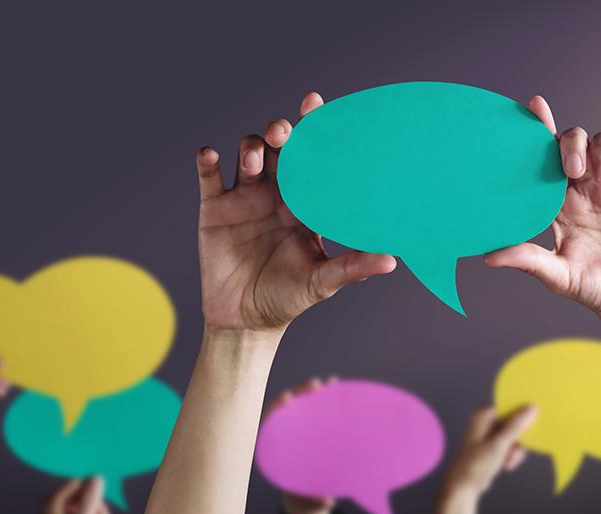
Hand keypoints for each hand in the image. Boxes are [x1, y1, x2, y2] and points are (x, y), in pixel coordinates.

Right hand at [196, 92, 395, 334]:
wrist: (247, 321)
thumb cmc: (290, 298)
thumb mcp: (323, 282)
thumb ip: (353, 267)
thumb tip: (393, 261)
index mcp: (307, 203)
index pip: (314, 159)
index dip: (315, 130)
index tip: (316, 105)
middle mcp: (277, 193)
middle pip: (279, 148)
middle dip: (280, 132)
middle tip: (283, 134)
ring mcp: (245, 198)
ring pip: (246, 154)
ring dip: (250, 148)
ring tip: (254, 162)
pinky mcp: (214, 209)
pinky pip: (209, 177)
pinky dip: (207, 161)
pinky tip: (210, 156)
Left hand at [267, 376, 337, 513]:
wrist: (304, 492)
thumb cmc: (300, 493)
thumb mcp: (304, 496)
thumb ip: (312, 498)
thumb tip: (328, 501)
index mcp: (273, 448)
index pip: (269, 421)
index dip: (276, 407)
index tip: (287, 398)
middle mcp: (282, 432)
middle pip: (287, 406)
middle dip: (300, 392)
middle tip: (316, 384)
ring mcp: (296, 426)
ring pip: (302, 403)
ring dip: (315, 390)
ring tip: (333, 381)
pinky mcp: (309, 425)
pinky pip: (316, 408)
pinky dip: (326, 398)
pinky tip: (338, 388)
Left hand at [442, 405, 536, 497]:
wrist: (464, 486)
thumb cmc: (477, 464)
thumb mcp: (500, 444)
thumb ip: (516, 425)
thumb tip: (532, 407)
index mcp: (483, 415)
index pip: (510, 408)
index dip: (522, 418)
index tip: (530, 430)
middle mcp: (485, 421)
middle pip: (514, 424)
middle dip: (517, 441)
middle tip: (514, 453)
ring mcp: (489, 434)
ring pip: (513, 437)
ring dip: (514, 450)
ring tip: (508, 462)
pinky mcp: (492, 446)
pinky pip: (509, 446)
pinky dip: (510, 455)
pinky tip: (506, 465)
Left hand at [486, 96, 600, 318]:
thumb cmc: (593, 290)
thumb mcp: (557, 275)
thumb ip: (527, 259)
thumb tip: (487, 257)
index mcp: (562, 204)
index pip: (546, 159)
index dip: (541, 130)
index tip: (533, 106)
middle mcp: (588, 191)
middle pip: (577, 143)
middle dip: (573, 145)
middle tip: (573, 170)